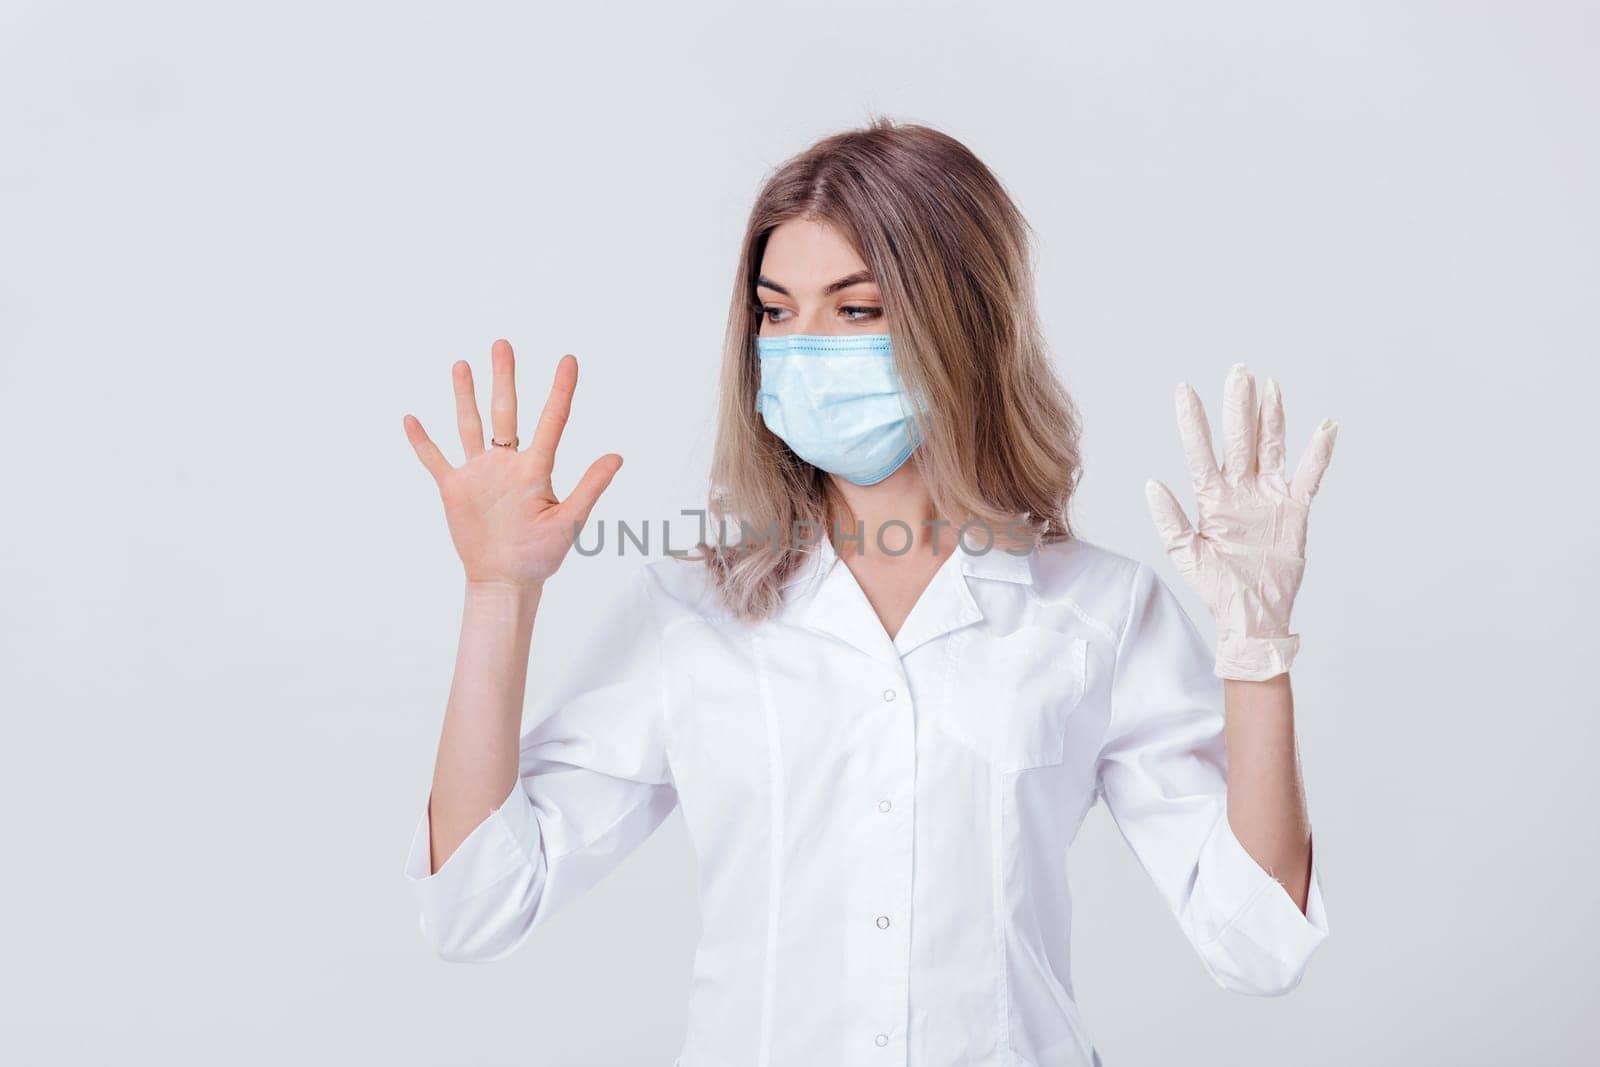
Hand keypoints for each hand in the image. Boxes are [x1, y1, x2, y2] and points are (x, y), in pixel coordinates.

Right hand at [402, 339, 621, 587]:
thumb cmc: (541, 555)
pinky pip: (435, 460)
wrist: (506, 580)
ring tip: (462, 364)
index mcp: (536, 469)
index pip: (552, 421)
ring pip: (470, 425)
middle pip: (505, 411)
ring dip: (465, 396)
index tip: (569, 359)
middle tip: (502, 344)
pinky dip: (423, 442)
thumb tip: (618, 456)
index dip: (561, 390)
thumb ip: (590, 487)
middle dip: (504, 378)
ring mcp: (479, 474)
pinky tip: (412, 419)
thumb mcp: (569, 522)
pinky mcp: (455, 489)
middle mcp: (507, 464)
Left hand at [1144, 363, 1336, 680]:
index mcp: (1211, 499)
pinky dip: (1318, 453)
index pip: (1200, 452)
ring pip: (1270, 448)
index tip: (1185, 390)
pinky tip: (1325, 427)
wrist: (1252, 614)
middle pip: (1239, 439)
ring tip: (1269, 386)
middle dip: (1238, 407)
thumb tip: (1150, 483)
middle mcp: (1240, 490)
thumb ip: (1170, 520)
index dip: (1193, 422)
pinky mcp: (1295, 509)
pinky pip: (1309, 475)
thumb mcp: (1186, 555)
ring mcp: (1268, 496)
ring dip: (1271, 417)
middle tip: (1238, 372)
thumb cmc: (1216, 587)